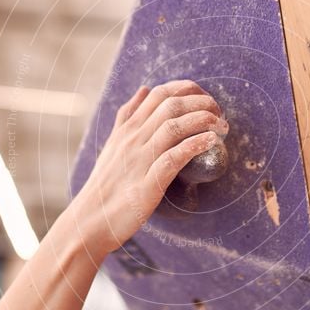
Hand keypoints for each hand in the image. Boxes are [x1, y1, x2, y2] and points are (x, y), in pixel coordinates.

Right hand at [69, 80, 228, 256]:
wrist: (88, 220)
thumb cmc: (105, 184)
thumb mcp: (114, 144)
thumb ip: (128, 117)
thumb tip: (144, 89)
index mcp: (127, 129)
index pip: (159, 94)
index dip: (186, 89)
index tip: (204, 96)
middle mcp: (133, 139)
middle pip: (170, 106)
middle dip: (200, 103)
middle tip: (219, 113)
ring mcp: (139, 160)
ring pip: (173, 127)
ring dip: (202, 121)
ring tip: (221, 125)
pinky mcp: (147, 184)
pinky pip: (173, 158)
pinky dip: (194, 146)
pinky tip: (210, 142)